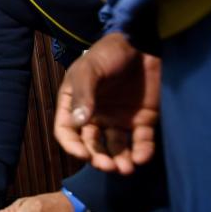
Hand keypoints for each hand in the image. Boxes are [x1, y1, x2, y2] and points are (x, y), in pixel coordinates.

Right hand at [54, 32, 159, 173]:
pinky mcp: (142, 120)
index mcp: (75, 104)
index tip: (83, 155)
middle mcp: (95, 116)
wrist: (143, 42)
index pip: (67, 131)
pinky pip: (141, 141)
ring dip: (118, 161)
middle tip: (108, 166)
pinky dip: (141, 152)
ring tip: (125, 169)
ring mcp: (118, 119)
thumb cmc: (109, 53)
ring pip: (115, 148)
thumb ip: (83, 94)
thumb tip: (77, 123)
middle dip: (98, 158)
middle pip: (91, 144)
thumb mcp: (89, 69)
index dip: (72, 146)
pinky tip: (141, 158)